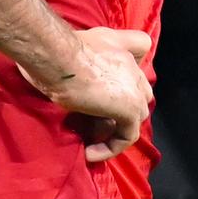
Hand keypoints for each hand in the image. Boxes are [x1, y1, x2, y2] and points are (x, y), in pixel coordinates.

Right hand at [19, 26, 153, 162]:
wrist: (59, 57)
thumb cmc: (58, 51)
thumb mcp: (69, 47)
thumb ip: (83, 52)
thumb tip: (71, 69)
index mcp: (121, 47)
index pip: (137, 61)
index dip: (123, 80)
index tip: (100, 94)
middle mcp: (133, 66)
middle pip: (139, 92)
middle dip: (119, 109)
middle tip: (91, 120)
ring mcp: (134, 88)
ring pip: (136, 115)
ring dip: (115, 129)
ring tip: (89, 138)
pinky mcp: (130, 108)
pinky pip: (128, 135)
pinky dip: (110, 147)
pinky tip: (88, 152)